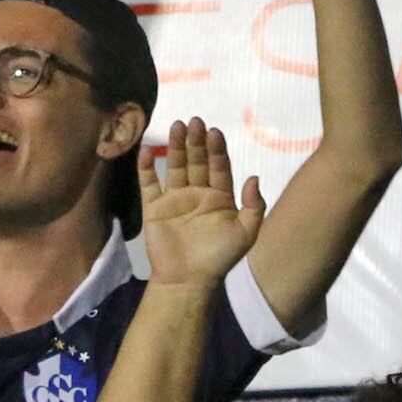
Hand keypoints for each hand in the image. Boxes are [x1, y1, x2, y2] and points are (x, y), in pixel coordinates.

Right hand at [137, 118, 267, 286]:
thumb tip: (254, 177)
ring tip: (178, 126)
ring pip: (175, 166)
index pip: (219, 167)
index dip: (217, 150)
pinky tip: (149, 149)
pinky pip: (148, 183)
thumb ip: (254, 206)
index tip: (215, 132)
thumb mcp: (246, 233)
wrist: (188, 280)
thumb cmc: (219, 258)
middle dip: (197, 142)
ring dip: (176, 147)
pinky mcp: (154, 208)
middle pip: (197, 162)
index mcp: (220, 198)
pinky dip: (146, 167)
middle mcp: (198, 195)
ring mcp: (175, 200)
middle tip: (196, 121)